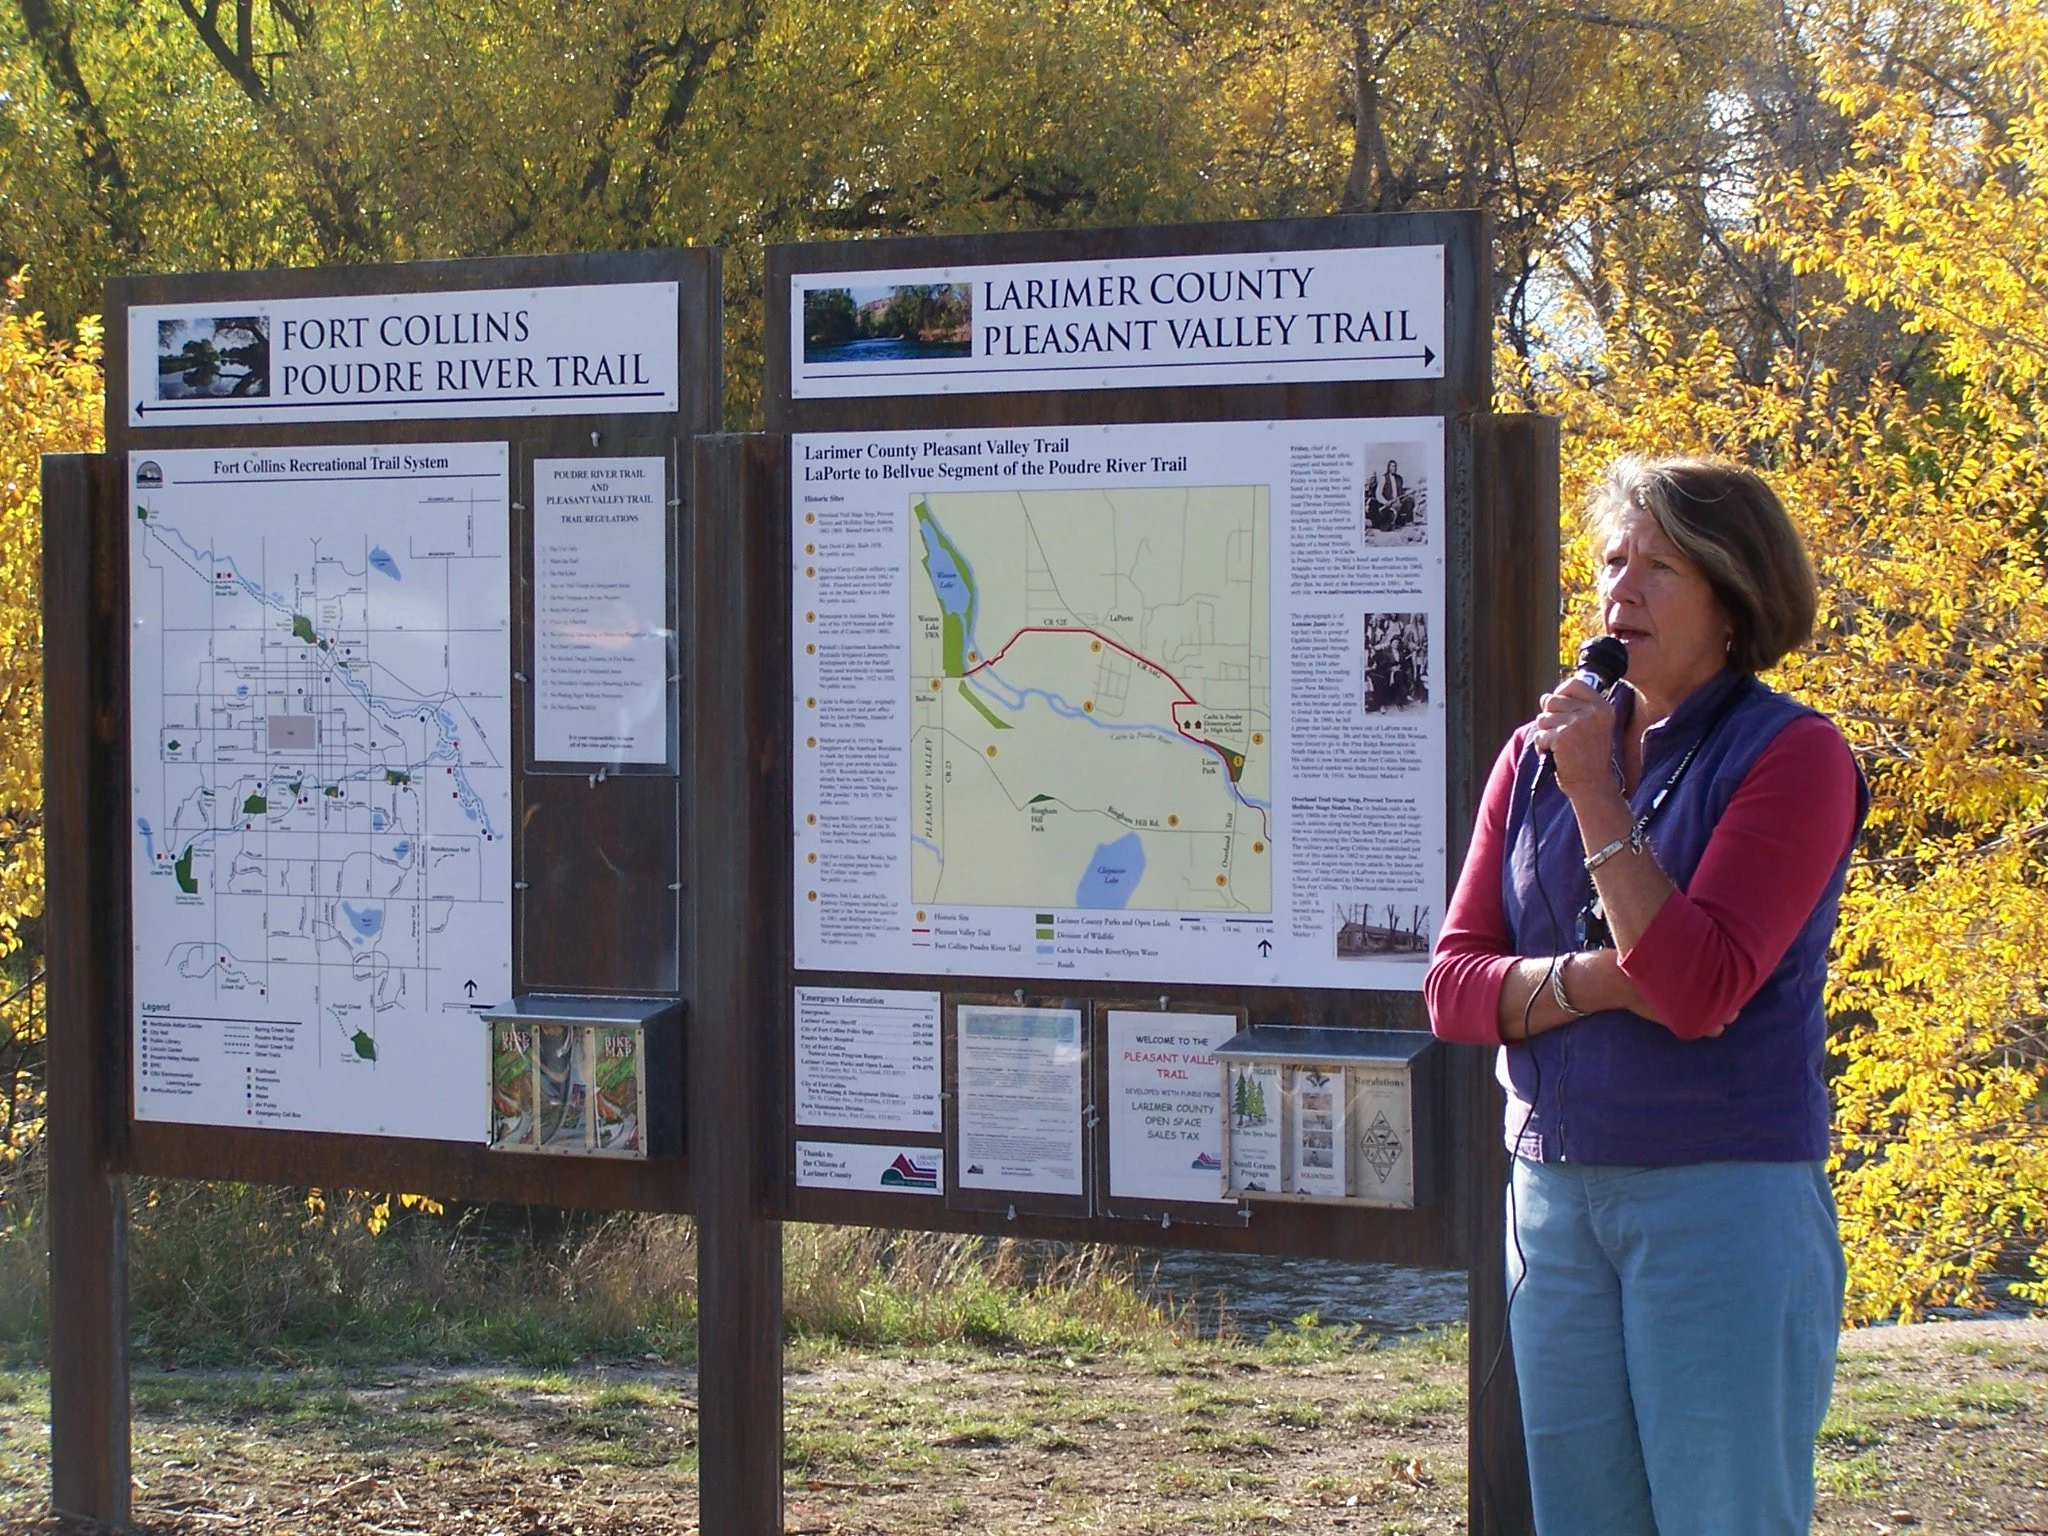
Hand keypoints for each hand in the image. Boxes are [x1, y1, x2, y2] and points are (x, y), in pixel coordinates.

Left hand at [1534, 675, 1616, 795]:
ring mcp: (1577, 723)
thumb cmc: (1589, 757)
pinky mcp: (1562, 737)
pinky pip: (1540, 735)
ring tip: (1561, 747)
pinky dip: (1542, 747)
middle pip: (1552, 700)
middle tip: (1562, 735)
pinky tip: (1556, 756)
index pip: (1573, 684)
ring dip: (1546, 734)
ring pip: (1543, 718)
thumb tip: (1545, 697)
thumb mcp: (1593, 727)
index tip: (1560, 709)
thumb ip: (1575, 709)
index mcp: (1603, 707)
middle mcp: (1592, 712)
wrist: (1593, 785)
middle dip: (1550, 718)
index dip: (1560, 694)